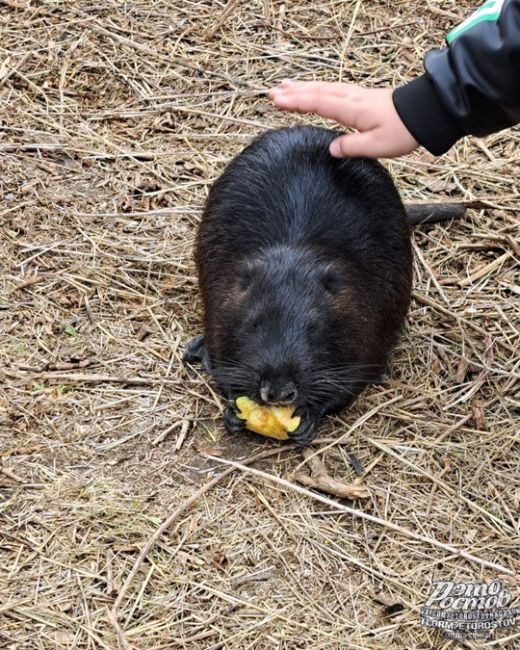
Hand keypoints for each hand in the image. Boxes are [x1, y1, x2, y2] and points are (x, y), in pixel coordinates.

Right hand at [268, 80, 418, 158]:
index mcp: (351, 109)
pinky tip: (314, 91)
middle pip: (316, 92)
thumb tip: (331, 149)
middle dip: (293, 92)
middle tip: (272, 93)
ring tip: (286, 87)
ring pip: (324, 88)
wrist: (425, 113)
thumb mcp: (376, 145)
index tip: (277, 101)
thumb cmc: (402, 131)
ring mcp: (356, 96)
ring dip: (303, 88)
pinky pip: (333, 90)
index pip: (318, 103)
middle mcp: (350, 98)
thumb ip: (351, 147)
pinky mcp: (361, 98)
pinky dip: (318, 89)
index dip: (296, 102)